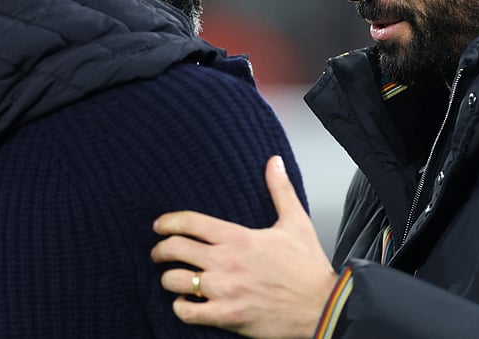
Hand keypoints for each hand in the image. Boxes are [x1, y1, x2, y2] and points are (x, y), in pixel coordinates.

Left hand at [152, 155, 338, 338]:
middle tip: (158, 253)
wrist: (320, 306)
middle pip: (175, 250)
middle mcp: (226, 262)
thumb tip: (274, 162)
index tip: (159, 226)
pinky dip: (181, 307)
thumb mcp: (295, 222)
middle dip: (160, 250)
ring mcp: (224, 291)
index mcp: (239, 237)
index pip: (190, 222)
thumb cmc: (308, 267)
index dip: (168, 222)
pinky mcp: (226, 316)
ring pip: (174, 281)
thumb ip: (280, 190)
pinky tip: (186, 302)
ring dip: (169, 279)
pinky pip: (187, 312)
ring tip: (172, 278)